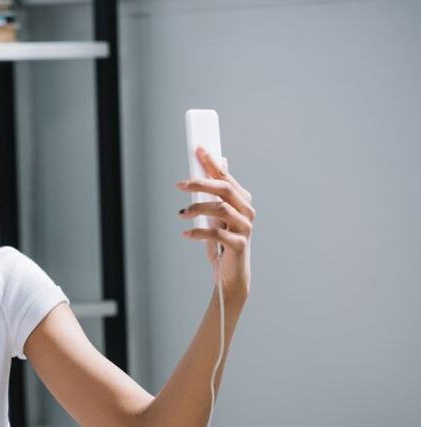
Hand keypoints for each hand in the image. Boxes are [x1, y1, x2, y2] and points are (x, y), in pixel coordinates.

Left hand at [176, 147, 254, 297]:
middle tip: (180, 184)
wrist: (229, 276)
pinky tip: (186, 233)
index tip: (198, 150)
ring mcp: (245, 228)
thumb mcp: (216, 216)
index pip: (226, 177)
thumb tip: (220, 163)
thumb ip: (217, 192)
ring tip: (181, 213)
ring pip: (222, 208)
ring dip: (198, 207)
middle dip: (201, 183)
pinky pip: (218, 234)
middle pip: (225, 189)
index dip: (212, 163)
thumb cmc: (221, 243)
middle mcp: (247, 212)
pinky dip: (199, 232)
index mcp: (241, 201)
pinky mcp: (239, 245)